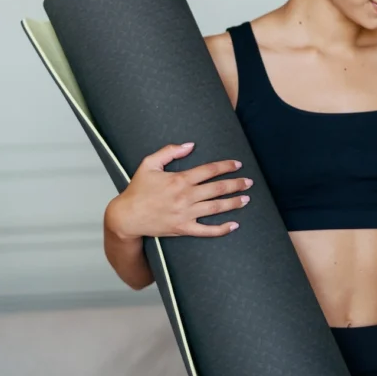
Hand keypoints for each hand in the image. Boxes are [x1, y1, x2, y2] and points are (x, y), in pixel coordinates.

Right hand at [104, 142, 250, 240]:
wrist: (127, 216)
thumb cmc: (137, 189)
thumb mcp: (148, 164)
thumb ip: (169, 152)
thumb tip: (190, 145)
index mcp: (179, 179)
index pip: (209, 171)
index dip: (225, 166)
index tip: (237, 165)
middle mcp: (185, 196)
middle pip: (217, 188)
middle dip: (236, 184)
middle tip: (249, 182)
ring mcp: (185, 214)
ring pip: (216, 207)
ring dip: (233, 203)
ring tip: (246, 199)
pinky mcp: (183, 228)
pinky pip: (206, 230)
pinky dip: (222, 229)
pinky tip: (234, 225)